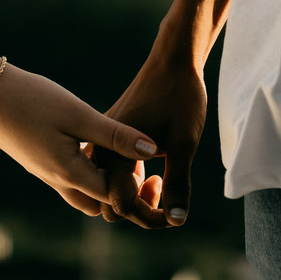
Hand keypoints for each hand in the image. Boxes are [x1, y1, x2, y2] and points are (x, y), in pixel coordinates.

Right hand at [0, 63, 158, 215]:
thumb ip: (116, 135)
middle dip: (122, 194)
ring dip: (104, 184)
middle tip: (139, 166)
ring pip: (84, 195)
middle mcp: (57, 182)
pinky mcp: (38, 162)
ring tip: (120, 155)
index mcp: (70, 174)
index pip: (115, 198)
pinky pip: (71, 180)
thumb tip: (152, 149)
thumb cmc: (33, 99)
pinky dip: (89, 173)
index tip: (150, 165)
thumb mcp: (79, 114)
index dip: (137, 188)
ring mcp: (45, 174)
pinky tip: (97, 147)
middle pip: (100, 205)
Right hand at [93, 52, 207, 227]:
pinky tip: (150, 169)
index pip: (122, 206)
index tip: (176, 212)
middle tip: (168, 192)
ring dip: (133, 195)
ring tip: (160, 180)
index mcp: (111, 154)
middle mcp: (97, 151)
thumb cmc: (179, 97)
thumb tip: (176, 220)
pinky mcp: (105, 138)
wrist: (172, 59)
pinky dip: (128, 181)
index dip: (151, 217)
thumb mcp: (183, 144)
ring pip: (107, 188)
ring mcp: (98, 144)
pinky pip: (108, 172)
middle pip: (109, 203)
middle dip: (139, 210)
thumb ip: (177, 183)